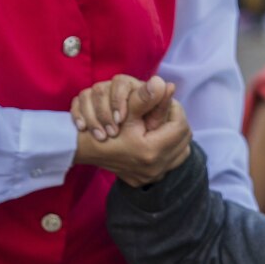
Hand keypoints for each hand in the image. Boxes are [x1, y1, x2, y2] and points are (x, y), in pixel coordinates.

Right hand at [74, 78, 190, 185]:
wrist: (81, 150)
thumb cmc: (101, 128)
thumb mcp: (125, 112)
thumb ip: (145, 98)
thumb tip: (163, 83)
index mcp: (151, 152)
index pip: (180, 126)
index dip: (174, 109)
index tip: (166, 99)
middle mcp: (155, 168)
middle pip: (183, 140)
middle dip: (176, 121)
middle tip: (166, 109)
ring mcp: (152, 176)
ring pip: (180, 152)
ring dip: (174, 135)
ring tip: (165, 122)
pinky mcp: (147, 179)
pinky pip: (171, 162)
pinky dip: (168, 148)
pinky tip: (160, 137)